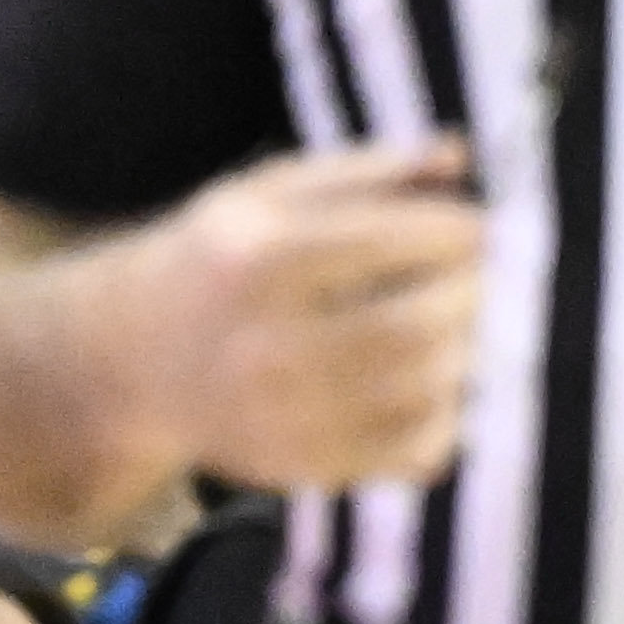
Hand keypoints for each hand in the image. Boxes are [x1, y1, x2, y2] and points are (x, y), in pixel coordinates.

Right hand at [115, 143, 484, 491]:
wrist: (131, 361)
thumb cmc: (220, 261)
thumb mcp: (269, 194)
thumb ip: (368, 172)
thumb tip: (460, 155)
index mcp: (252, 261)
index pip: (387, 242)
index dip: (458, 232)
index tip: (483, 226)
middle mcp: (259, 348)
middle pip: (415, 326)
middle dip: (475, 295)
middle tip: (491, 277)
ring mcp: (280, 419)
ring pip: (426, 392)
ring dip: (471, 352)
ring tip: (469, 323)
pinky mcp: (304, 468)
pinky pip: (417, 451)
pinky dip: (451, 413)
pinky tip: (440, 379)